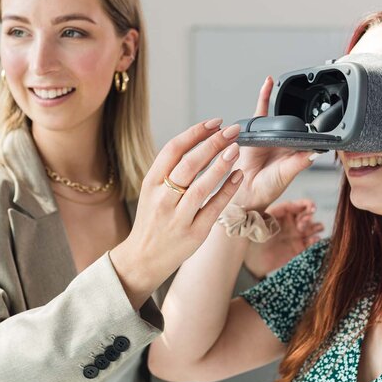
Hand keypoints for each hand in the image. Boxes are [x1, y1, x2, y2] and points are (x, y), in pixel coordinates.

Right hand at [111, 119, 243, 307]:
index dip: (196, 133)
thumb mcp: (151, 191)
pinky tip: (238, 176)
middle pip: (189, 164)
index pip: (173, 149)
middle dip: (212, 143)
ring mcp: (178, 217)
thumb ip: (169, 169)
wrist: (142, 258)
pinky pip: (213, 208)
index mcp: (151, 183)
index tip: (214, 122)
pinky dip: (227, 191)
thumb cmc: (151, 220)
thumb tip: (198, 141)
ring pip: (201, 186)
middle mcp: (163, 199)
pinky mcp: (194, 234)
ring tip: (236, 148)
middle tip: (232, 130)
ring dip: (220, 165)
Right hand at [231, 77, 313, 210]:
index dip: (315, 124)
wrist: (245, 193)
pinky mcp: (255, 132)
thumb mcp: (287, 175)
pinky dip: (264, 96)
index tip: (325, 113)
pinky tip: (268, 84)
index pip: (308, 134)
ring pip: (278, 115)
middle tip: (306, 96)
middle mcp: (282, 143)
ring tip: (287, 89)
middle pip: (293, 121)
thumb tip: (315, 152)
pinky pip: (260, 111)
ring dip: (282, 102)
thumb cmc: (266, 188)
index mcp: (294, 152)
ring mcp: (269, 136)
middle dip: (299, 110)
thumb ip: (299, 162)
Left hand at [243, 199, 323, 278]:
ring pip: (312, 226)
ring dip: (315, 226)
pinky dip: (315, 240)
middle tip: (302, 224)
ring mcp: (295, 235)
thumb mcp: (255, 226)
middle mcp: (289, 222)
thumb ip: (263, 218)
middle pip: (305, 214)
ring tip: (313, 230)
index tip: (311, 207)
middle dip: (308, 216)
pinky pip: (311, 241)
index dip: (304, 204)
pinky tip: (314, 240)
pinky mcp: (299, 248)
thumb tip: (269, 214)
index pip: (293, 205)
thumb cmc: (251, 241)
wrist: (251, 262)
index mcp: (279, 214)